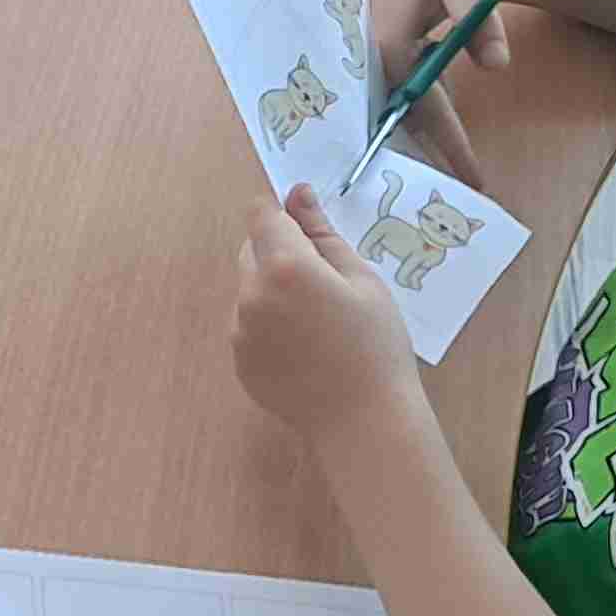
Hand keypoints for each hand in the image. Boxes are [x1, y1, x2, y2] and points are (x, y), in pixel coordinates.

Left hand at [231, 185, 423, 451]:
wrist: (364, 422)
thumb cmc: (376, 346)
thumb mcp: (362, 280)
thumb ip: (322, 233)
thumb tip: (297, 193)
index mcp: (284, 266)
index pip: (260, 214)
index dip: (281, 216)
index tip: (305, 233)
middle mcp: (251, 294)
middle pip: (251, 250)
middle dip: (278, 254)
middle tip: (323, 286)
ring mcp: (239, 330)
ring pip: (249, 289)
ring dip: (272, 291)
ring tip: (317, 324)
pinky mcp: (238, 360)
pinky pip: (247, 325)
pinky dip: (268, 326)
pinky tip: (305, 350)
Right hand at [366, 0, 505, 180]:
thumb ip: (479, 16)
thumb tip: (498, 66)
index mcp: (389, 48)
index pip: (423, 110)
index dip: (449, 145)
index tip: (474, 179)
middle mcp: (376, 60)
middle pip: (407, 119)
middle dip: (434, 155)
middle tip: (467, 188)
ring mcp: (378, 58)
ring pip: (405, 108)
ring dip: (426, 137)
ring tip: (451, 170)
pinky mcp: (386, 54)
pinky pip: (406, 92)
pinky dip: (423, 112)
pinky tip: (436, 127)